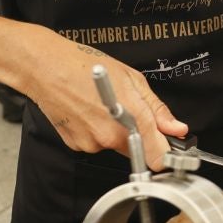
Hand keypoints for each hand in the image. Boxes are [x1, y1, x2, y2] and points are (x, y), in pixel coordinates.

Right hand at [24, 34, 187, 169]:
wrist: (45, 67)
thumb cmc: (85, 66)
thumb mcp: (132, 79)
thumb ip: (157, 109)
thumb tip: (176, 128)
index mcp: (131, 117)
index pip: (158, 157)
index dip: (166, 154)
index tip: (169, 148)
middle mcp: (111, 136)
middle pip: (136, 149)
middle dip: (137, 135)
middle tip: (125, 109)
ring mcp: (91, 144)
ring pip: (115, 146)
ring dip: (114, 132)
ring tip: (101, 107)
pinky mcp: (76, 146)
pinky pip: (96, 144)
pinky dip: (96, 132)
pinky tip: (87, 112)